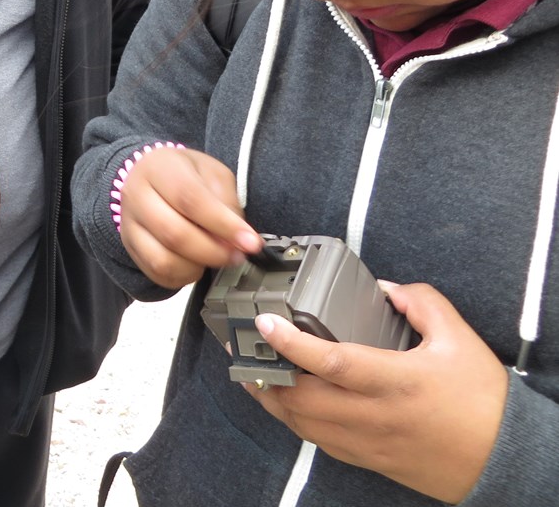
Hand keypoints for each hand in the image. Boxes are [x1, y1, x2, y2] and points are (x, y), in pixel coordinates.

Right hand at [116, 146, 261, 287]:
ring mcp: (129, 224)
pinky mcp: (131, 248)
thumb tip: (238, 237)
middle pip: (174, 234)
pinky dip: (183, 276)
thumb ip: (226, 201)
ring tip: (215, 258)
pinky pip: (157, 274)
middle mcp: (136, 196)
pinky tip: (196, 263)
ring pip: (163, 260)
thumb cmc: (183, 174)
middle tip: (237, 255)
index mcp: (158, 168)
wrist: (149, 177)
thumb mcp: (212, 173)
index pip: (189, 199)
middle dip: (214, 252)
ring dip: (198, 267)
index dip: (223, 224)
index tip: (250, 241)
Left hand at [244, 281, 507, 501]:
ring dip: (273, 401)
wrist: (505, 459)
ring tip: (254, 375)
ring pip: (303, 425)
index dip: (292, 343)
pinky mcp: (369, 460)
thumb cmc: (484, 402)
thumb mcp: (459, 339)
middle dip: (265, 375)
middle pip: (302, 399)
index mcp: (396, 381)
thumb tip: (386, 289)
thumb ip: (423, 303)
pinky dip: (296, 422)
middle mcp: (375, 415)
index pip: (331, 361)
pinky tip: (289, 404)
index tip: (266, 323)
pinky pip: (320, 442)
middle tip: (243, 350)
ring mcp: (368, 442)